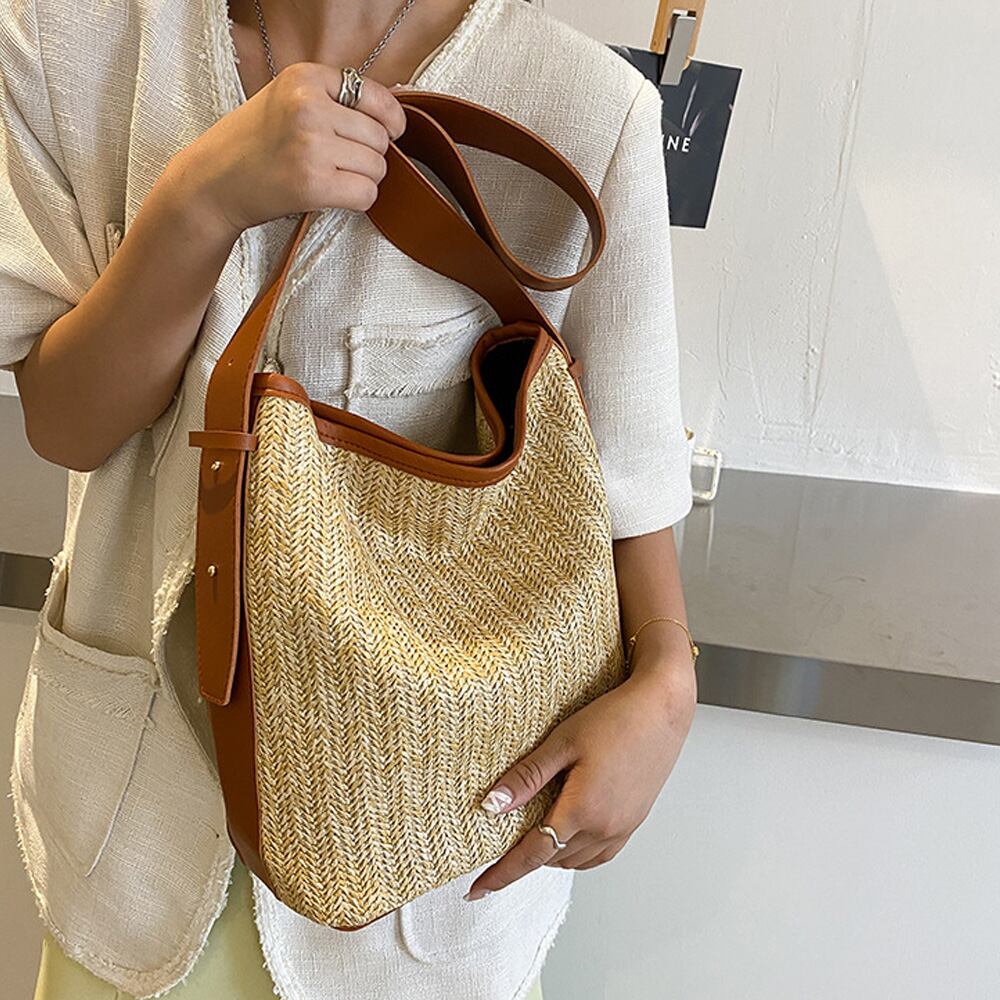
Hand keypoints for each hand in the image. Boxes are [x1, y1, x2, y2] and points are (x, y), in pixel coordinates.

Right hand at [163, 62, 407, 239]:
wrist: (214, 181)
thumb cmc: (253, 144)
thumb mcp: (287, 98)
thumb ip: (334, 99)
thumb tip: (392, 116)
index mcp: (305, 78)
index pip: (376, 97)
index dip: (391, 120)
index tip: (389, 132)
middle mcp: (309, 107)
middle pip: (380, 138)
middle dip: (369, 155)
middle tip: (341, 163)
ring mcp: (311, 146)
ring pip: (377, 168)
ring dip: (363, 179)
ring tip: (332, 177)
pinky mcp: (313, 184)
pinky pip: (366, 194)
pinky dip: (358, 200)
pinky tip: (334, 195)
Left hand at [463, 650, 696, 900]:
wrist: (663, 709)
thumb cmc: (615, 718)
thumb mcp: (562, 742)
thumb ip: (527, 777)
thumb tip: (491, 806)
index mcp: (583, 809)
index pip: (532, 854)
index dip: (502, 874)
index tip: (477, 889)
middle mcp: (604, 826)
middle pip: (552, 858)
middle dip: (523, 859)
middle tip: (498, 849)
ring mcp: (622, 827)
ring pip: (575, 860)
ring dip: (550, 855)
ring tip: (529, 838)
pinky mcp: (634, 821)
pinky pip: (599, 854)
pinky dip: (577, 853)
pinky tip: (567, 835)